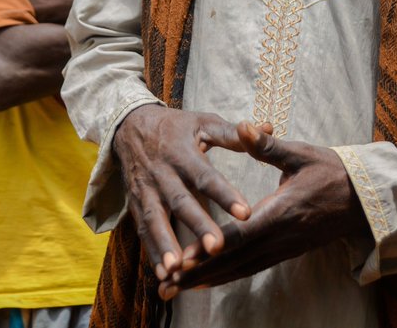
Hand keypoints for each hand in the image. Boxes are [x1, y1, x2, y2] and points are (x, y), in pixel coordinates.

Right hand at [113, 105, 250, 283]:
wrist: (129, 126)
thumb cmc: (175, 127)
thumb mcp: (202, 123)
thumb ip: (233, 133)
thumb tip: (268, 128)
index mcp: (183, 153)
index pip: (206, 176)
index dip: (225, 194)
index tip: (245, 213)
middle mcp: (163, 172)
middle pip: (181, 201)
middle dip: (198, 225)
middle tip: (217, 247)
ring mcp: (147, 190)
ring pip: (156, 219)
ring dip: (166, 245)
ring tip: (179, 267)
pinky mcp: (136, 203)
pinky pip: (143, 230)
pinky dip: (152, 252)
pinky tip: (163, 274)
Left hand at [161, 121, 369, 298]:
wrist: (366, 198)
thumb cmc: (334, 171)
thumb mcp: (301, 154)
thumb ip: (267, 145)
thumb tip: (241, 126)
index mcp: (281, 212)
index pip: (239, 235)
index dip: (210, 250)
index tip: (183, 260)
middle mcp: (281, 237)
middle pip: (234, 261)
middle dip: (198, 275)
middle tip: (166, 286)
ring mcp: (285, 248)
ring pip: (242, 269)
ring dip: (209, 280)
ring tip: (177, 289)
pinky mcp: (288, 251)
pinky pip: (253, 267)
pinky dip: (229, 275)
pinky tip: (210, 280)